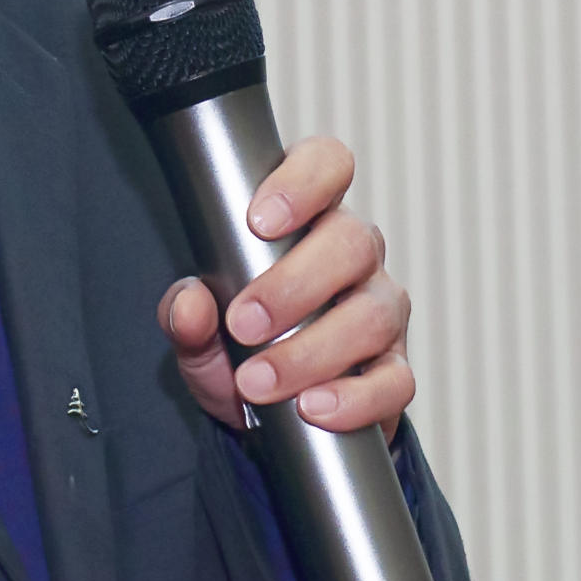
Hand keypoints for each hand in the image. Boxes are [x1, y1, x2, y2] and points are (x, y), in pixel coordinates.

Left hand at [158, 135, 415, 440]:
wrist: (269, 414)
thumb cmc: (237, 344)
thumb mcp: (200, 327)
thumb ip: (186, 313)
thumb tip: (190, 305)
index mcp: (309, 215)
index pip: (327, 165)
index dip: (302, 183)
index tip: (259, 220)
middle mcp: (355, 253)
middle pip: (351, 242)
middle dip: (293, 286)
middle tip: (243, 324)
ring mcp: (381, 310)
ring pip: (371, 313)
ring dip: (310, 351)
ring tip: (258, 381)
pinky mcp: (395, 370)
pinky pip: (394, 381)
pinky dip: (354, 398)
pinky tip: (313, 408)